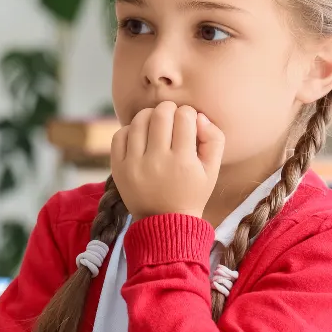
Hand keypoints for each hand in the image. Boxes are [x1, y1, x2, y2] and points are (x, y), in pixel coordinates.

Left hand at [109, 101, 223, 219]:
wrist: (165, 223)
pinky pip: (119, 135)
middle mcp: (157, 161)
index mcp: (183, 161)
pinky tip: (140, 136)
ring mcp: (134, 165)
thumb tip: (199, 115)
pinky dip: (130, 129)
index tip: (188, 122)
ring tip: (156, 123)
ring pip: (139, 121)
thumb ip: (214, 139)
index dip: (188, 113)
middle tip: (172, 116)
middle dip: (169, 109)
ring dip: (149, 115)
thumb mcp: (212, 170)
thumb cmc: (192, 193)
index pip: (184, 116)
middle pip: (160, 114)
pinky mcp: (118, 168)